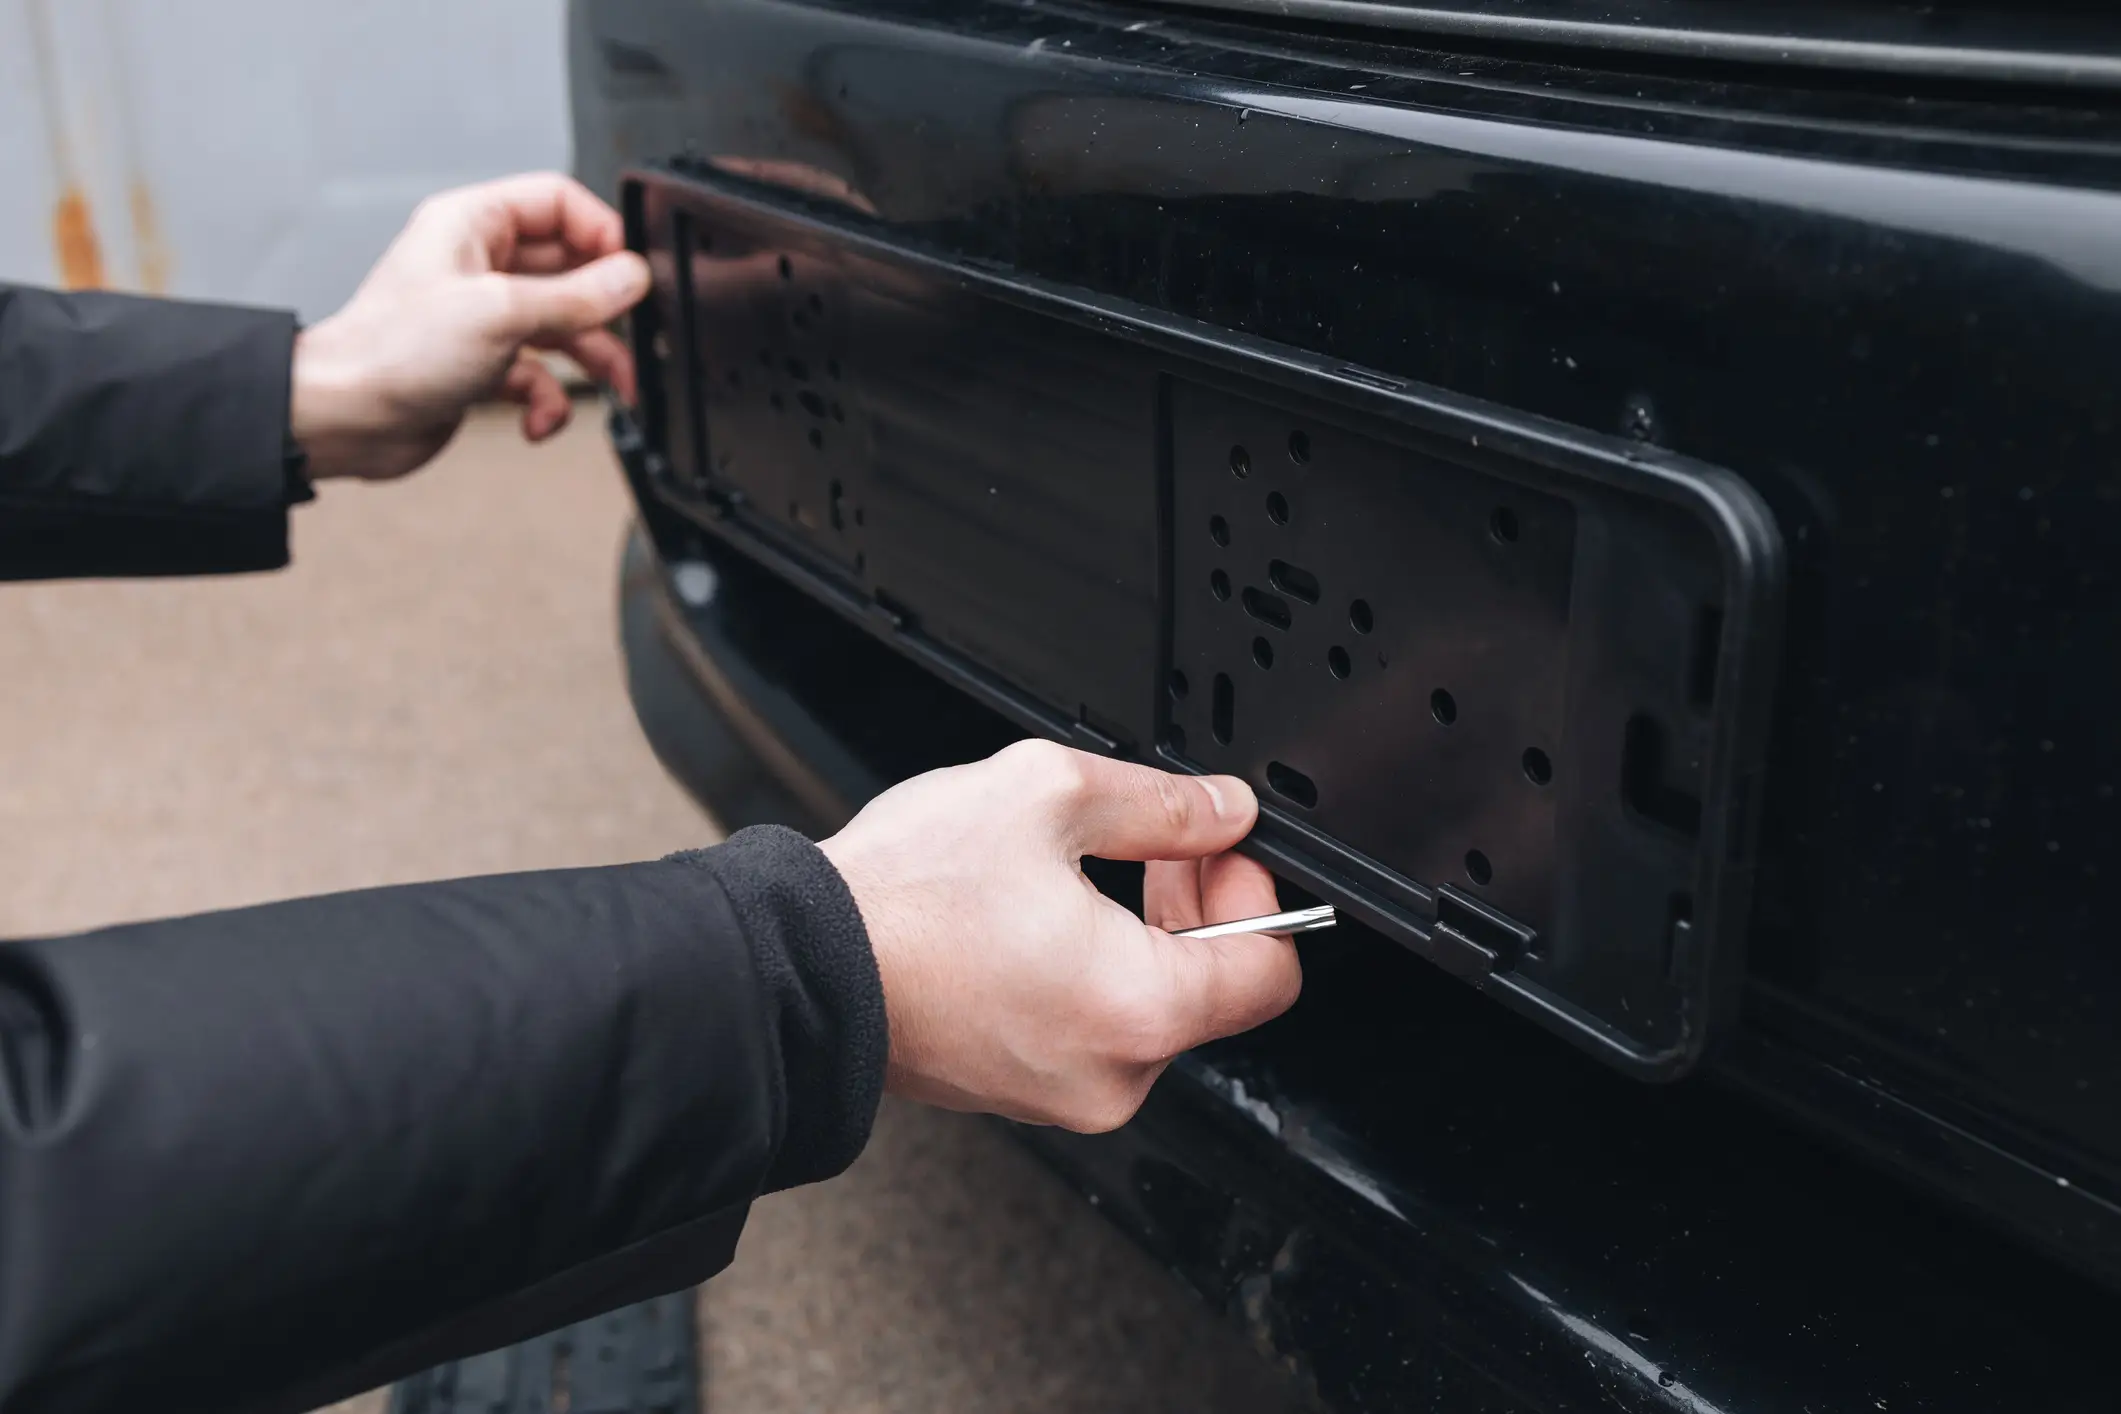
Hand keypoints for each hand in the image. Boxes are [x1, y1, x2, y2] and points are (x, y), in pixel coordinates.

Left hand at [291, 173, 650, 480]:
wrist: (345, 418)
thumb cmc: (390, 352)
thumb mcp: (501, 312)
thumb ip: (576, 296)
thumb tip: (630, 278)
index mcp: (472, 224)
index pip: (558, 203)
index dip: (600, 233)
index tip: (629, 273)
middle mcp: (478, 264)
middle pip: (570, 269)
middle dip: (603, 309)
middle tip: (631, 335)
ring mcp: (483, 316)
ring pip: (563, 326)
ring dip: (591, 360)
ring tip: (614, 385)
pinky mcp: (483, 364)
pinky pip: (540, 375)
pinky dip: (548, 400)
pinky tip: (538, 418)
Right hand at [818, 740, 1299, 1131]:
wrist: (798, 966)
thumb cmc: (903, 899)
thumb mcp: (1048, 795)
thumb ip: (1160, 803)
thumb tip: (1221, 811)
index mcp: (1138, 1011)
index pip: (1271, 974)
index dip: (1256, 894)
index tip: (1219, 850)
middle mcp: (1112, 1075)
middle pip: (1213, 991)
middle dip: (1198, 905)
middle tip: (1161, 842)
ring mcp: (1064, 1095)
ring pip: (1150, 1010)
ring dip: (1143, 937)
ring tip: (1087, 869)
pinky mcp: (1022, 1091)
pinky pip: (1093, 1031)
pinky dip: (1091, 974)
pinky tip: (1045, 916)